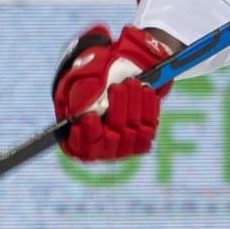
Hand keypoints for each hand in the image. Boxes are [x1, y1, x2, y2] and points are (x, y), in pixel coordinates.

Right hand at [51, 24, 172, 160]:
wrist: (114, 78)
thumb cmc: (90, 83)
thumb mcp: (80, 83)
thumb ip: (81, 95)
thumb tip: (86, 108)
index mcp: (80, 142)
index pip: (86, 147)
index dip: (88, 134)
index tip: (88, 116)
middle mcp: (103, 149)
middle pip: (112, 137)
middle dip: (116, 108)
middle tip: (117, 87)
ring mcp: (123, 147)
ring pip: (132, 132)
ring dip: (133, 104)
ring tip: (131, 83)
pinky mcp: (142, 140)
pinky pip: (149, 127)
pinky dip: (148, 107)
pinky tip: (146, 91)